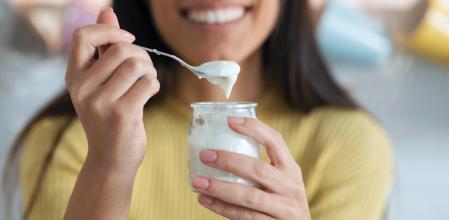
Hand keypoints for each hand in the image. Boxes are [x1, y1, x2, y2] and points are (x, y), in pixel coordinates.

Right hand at [65, 8, 158, 169]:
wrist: (111, 158)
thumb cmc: (108, 116)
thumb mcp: (99, 83)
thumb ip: (103, 48)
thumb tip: (107, 11)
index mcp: (73, 77)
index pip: (82, 36)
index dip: (109, 31)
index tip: (128, 40)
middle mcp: (82, 88)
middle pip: (121, 50)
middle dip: (142, 55)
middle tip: (144, 69)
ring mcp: (101, 102)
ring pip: (137, 65)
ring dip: (150, 70)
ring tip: (147, 81)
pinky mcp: (122, 114)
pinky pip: (148, 83)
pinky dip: (155, 85)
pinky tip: (149, 94)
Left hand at [191, 117, 310, 219]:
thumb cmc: (283, 202)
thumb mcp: (282, 182)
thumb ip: (261, 169)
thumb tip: (220, 150)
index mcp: (291, 169)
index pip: (275, 141)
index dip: (254, 128)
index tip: (229, 121)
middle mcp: (291, 187)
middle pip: (258, 169)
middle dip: (229, 160)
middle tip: (204, 155)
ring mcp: (284, 208)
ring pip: (249, 196)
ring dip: (219, 188)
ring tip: (197, 181)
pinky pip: (244, 216)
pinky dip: (222, 207)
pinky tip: (205, 200)